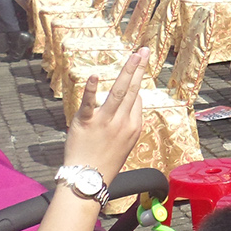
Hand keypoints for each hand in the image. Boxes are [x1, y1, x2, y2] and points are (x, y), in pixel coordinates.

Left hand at [64, 48, 148, 181]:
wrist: (88, 179)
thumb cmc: (104, 162)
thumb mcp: (125, 144)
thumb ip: (128, 123)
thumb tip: (132, 102)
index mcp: (134, 127)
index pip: (137, 99)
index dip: (135, 86)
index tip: (134, 72)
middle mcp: (123, 122)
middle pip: (134, 90)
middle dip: (139, 68)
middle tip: (144, 51)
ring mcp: (105, 122)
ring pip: (120, 91)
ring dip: (128, 70)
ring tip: (135, 55)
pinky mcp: (86, 122)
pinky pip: (90, 103)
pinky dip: (93, 89)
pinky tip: (96, 76)